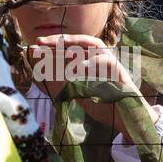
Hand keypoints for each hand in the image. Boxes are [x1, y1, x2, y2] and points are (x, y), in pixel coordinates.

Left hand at [28, 33, 158, 133]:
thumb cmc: (104, 106)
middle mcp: (102, 59)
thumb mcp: (79, 94)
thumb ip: (65, 83)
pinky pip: (109, 62)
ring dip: (76, 46)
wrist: (126, 121)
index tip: (36, 45)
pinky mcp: (122, 74)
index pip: (73, 48)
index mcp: (92, 62)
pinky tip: (79, 67)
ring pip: (96, 47)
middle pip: (83, 42)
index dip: (56, 44)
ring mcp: (113, 65)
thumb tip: (44, 72)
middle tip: (42, 41)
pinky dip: (94, 62)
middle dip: (62, 40)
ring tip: (58, 48)